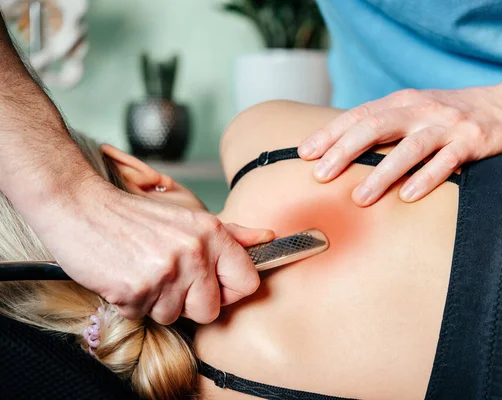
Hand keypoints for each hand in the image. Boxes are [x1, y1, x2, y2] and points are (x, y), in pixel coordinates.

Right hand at [35, 176, 273, 324]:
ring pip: (175, 316)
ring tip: (143, 271)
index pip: (247, 283)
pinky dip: (132, 303)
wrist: (81, 208)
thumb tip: (267, 237)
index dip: (229, 290)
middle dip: (189, 302)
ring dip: (157, 302)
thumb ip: (232, 233)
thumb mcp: (189, 218)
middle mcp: (194, 251)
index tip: (211, 284)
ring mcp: (166, 272)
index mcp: (212, 233)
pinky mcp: (137, 290)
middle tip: (167, 276)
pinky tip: (126, 276)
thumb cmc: (135, 216)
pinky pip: (144, 315)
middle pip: (211, 310)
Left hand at [298, 85, 501, 204]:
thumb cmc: (449, 117)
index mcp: (402, 101)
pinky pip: (446, 163)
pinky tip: (407, 197)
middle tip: (320, 176)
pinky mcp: (472, 142)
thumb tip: (342, 152)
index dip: (330, 133)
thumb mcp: (415, 112)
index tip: (305, 153)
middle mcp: (421, 109)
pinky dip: (425, 179)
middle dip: (344, 151)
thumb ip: (385, 126)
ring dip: (381, 174)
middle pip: (376, 127)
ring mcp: (447, 125)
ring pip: (409, 148)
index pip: (358, 115)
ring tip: (359, 198)